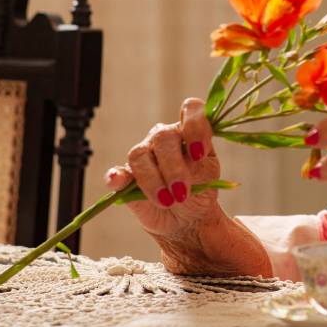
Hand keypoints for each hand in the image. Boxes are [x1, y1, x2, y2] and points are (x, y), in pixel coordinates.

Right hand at [104, 98, 220, 239]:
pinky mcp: (126, 177)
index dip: (196, 126)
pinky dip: (116, 176)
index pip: (191, 110)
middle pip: (164, 138)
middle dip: (174, 167)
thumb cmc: (201, 190)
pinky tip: (117, 181)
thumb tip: (191, 159)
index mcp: (188, 131)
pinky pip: (117, 173)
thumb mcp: (209, 177)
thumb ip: (201, 164)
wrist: (188, 217)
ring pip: (140, 156)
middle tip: (182, 192)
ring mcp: (144, 155)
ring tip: (168, 202)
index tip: (200, 154)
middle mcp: (164, 137)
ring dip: (154, 181)